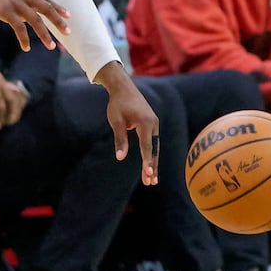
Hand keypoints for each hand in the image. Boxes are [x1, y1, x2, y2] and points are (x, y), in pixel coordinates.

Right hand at [0, 0, 68, 51]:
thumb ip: (18, 1)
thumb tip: (24, 15)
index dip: (58, 8)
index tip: (68, 15)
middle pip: (46, 9)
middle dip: (58, 22)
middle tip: (68, 33)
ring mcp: (15, 2)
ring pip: (36, 21)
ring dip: (45, 35)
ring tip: (50, 46)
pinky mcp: (6, 11)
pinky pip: (19, 28)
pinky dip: (24, 39)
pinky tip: (26, 47)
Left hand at [98, 65, 158, 184]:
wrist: (124, 88)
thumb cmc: (117, 104)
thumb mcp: (116, 121)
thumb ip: (120, 139)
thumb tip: (121, 158)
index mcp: (145, 122)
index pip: (147, 146)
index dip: (147, 161)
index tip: (149, 173)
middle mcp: (153, 124)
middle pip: (154, 149)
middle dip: (152, 166)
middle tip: (151, 182)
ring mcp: (154, 124)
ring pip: (155, 146)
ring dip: (152, 162)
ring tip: (151, 179)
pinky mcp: (152, 124)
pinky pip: (153, 141)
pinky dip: (151, 153)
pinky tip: (149, 164)